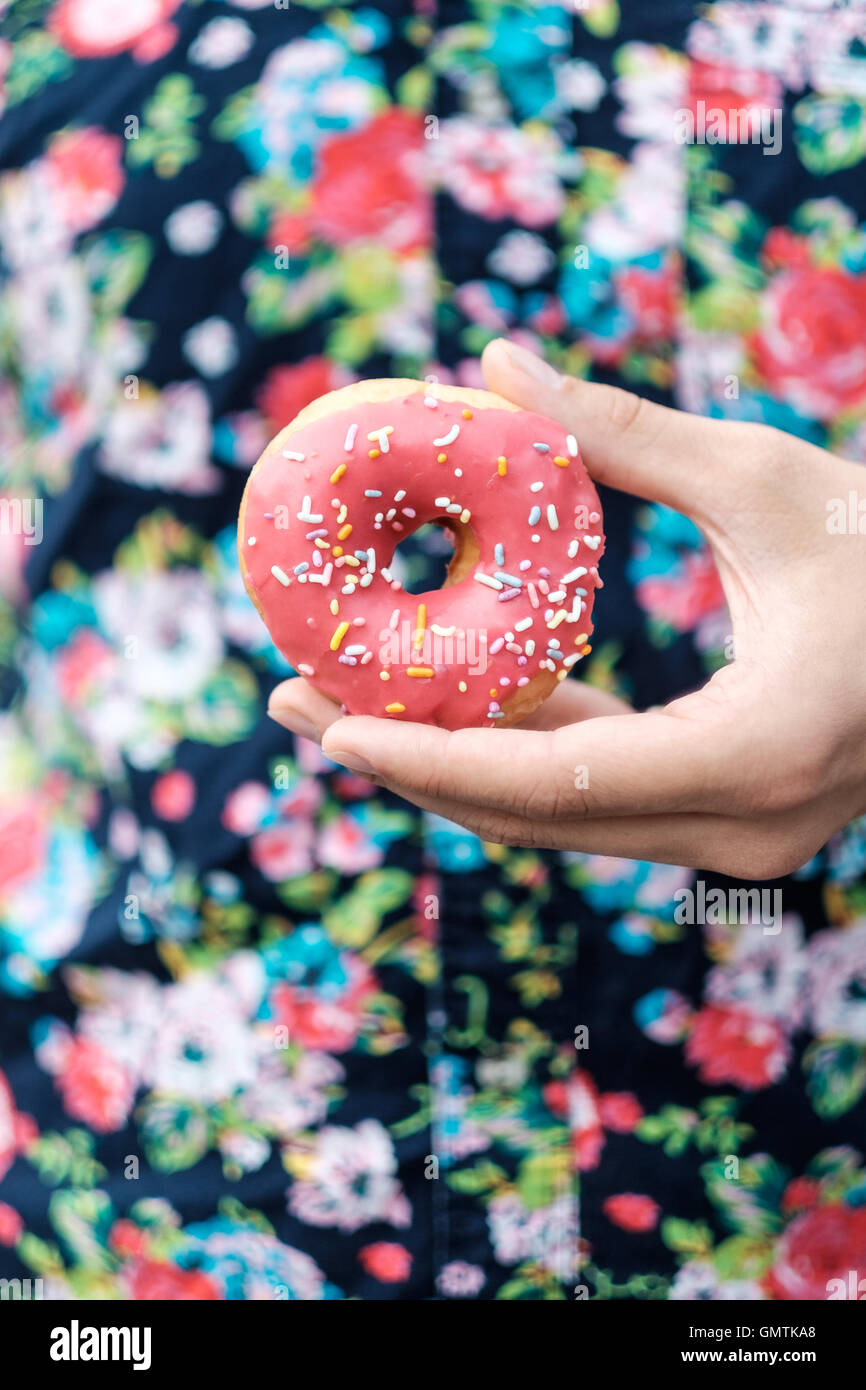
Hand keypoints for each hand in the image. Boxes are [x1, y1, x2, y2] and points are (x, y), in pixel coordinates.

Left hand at [268, 339, 865, 878]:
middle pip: (534, 817)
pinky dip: (526, 751)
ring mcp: (741, 834)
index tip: (327, 722)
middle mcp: (742, 826)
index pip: (552, 785)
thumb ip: (623, 436)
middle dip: (410, 763)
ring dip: (454, 761)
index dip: (429, 759)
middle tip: (299, 702)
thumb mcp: (763, 478)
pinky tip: (452, 696)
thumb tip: (496, 364)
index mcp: (755, 754)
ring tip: (347, 700)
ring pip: (560, 816)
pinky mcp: (735, 813)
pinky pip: (603, 792)